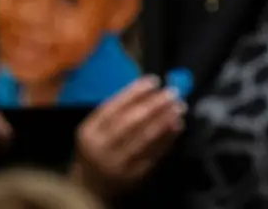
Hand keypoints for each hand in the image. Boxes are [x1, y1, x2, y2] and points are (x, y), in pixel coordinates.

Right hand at [73, 76, 184, 199]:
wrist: (90, 185)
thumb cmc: (99, 147)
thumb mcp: (98, 127)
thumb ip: (120, 109)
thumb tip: (152, 89)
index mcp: (89, 131)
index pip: (113, 107)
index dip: (134, 92)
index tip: (154, 81)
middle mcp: (100, 148)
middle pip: (130, 122)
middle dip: (154, 105)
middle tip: (172, 93)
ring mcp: (117, 164)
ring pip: (144, 138)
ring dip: (164, 120)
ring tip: (178, 108)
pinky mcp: (133, 175)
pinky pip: (153, 153)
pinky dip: (167, 138)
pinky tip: (176, 126)